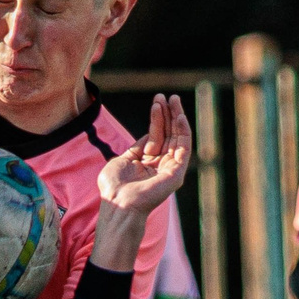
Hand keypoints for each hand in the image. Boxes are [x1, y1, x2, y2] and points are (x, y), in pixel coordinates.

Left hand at [92, 94, 192, 268]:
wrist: (118, 203)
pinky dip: (184, 131)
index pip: (157, 135)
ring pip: (178, 138)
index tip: (157, 101)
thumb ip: (135, 148)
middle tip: (168, 96)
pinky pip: (184, 148)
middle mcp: (161, 165)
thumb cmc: (114, 187)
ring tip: (173, 99)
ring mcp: (170, 169)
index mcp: (148, 163)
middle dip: (169, 114)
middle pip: (169, 134)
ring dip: (177, 118)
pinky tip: (179, 117)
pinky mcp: (176, 173)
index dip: (158, 118)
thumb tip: (147, 135)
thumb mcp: (122, 160)